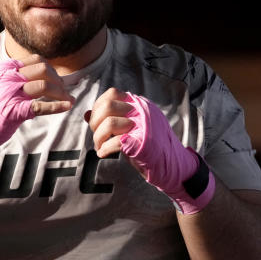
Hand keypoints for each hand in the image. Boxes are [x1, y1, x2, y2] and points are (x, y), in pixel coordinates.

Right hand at [0, 54, 73, 176]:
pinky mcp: (14, 112)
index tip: (57, 80)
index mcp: (2, 68)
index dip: (51, 69)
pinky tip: (67, 106)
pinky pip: (41, 106)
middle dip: (58, 80)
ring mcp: (10, 94)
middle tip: (63, 91)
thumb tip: (41, 72)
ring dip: (61, 92)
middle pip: (43, 70)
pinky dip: (57, 106)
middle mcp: (6, 77)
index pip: (35, 60)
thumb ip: (13, 76)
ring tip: (67, 99)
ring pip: (44, 85)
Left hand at [86, 88, 214, 213]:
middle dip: (95, 122)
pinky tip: (104, 154)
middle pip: (107, 107)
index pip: (113, 94)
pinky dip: (104, 149)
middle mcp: (143, 112)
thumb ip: (111, 118)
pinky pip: (115, 142)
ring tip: (100, 147)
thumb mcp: (131, 128)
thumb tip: (87, 114)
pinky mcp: (142, 143)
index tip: (97, 122)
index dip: (98, 106)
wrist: (173, 165)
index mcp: (140, 105)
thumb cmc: (150, 147)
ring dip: (98, 138)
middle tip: (97, 136)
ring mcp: (143, 126)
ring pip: (109, 123)